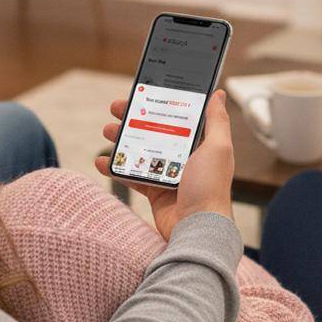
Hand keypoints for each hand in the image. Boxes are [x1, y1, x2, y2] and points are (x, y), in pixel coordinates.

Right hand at [95, 89, 234, 237]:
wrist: (197, 229)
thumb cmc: (210, 189)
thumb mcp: (218, 148)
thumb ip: (216, 121)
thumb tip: (218, 95)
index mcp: (200, 144)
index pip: (177, 117)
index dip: (159, 104)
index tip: (143, 92)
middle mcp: (185, 157)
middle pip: (154, 131)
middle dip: (133, 118)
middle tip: (116, 109)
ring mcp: (168, 175)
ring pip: (140, 150)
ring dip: (121, 140)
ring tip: (107, 131)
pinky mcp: (155, 192)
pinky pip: (131, 176)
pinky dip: (115, 168)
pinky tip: (102, 161)